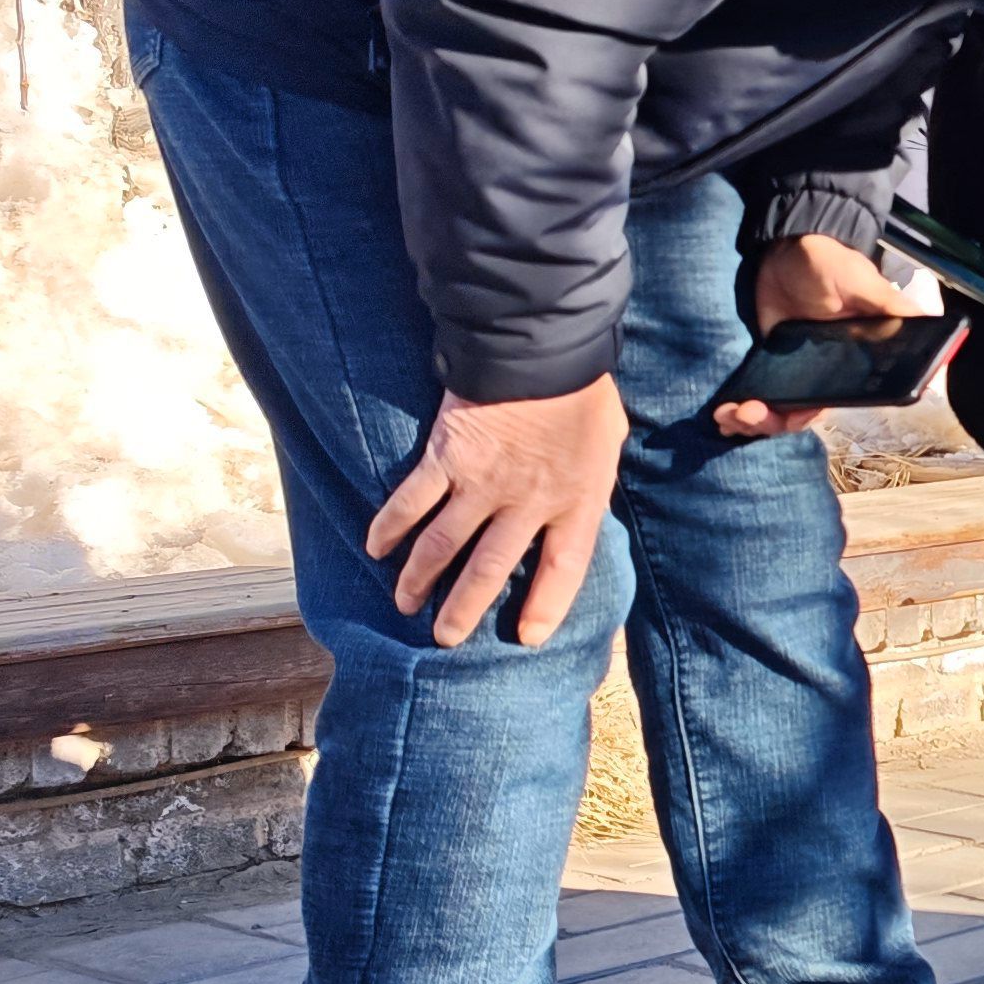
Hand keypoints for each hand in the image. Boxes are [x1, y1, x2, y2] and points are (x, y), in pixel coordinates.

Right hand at [365, 379, 628, 648]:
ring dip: (419, 579)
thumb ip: (590, 481)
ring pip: (442, 545)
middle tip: (445, 638)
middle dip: (464, 608)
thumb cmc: (583, 391)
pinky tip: (375, 549)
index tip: (526, 636)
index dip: (544, 606)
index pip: (564, 569)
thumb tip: (580, 505)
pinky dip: (389, 527)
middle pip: (489, 569)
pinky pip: (411, 500)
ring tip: (405, 604)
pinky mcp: (444, 457)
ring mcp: (481, 482)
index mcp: (576, 500)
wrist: (542, 345)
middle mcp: (526, 502)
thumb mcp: (608, 442)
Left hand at [714, 232, 916, 439]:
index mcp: (852, 364)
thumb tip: (934, 332)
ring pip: (773, 411)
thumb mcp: (863, 284)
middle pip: (798, 415)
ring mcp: (791, 370)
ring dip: (751, 421)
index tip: (786, 416)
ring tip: (728, 415)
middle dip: (770, 422)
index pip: (833, 403)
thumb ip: (893, 309)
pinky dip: (736, 409)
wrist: (786, 247)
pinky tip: (721, 412)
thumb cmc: (832, 264)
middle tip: (747, 413)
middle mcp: (824, 373)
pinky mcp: (763, 361)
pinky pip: (753, 394)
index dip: (808, 416)